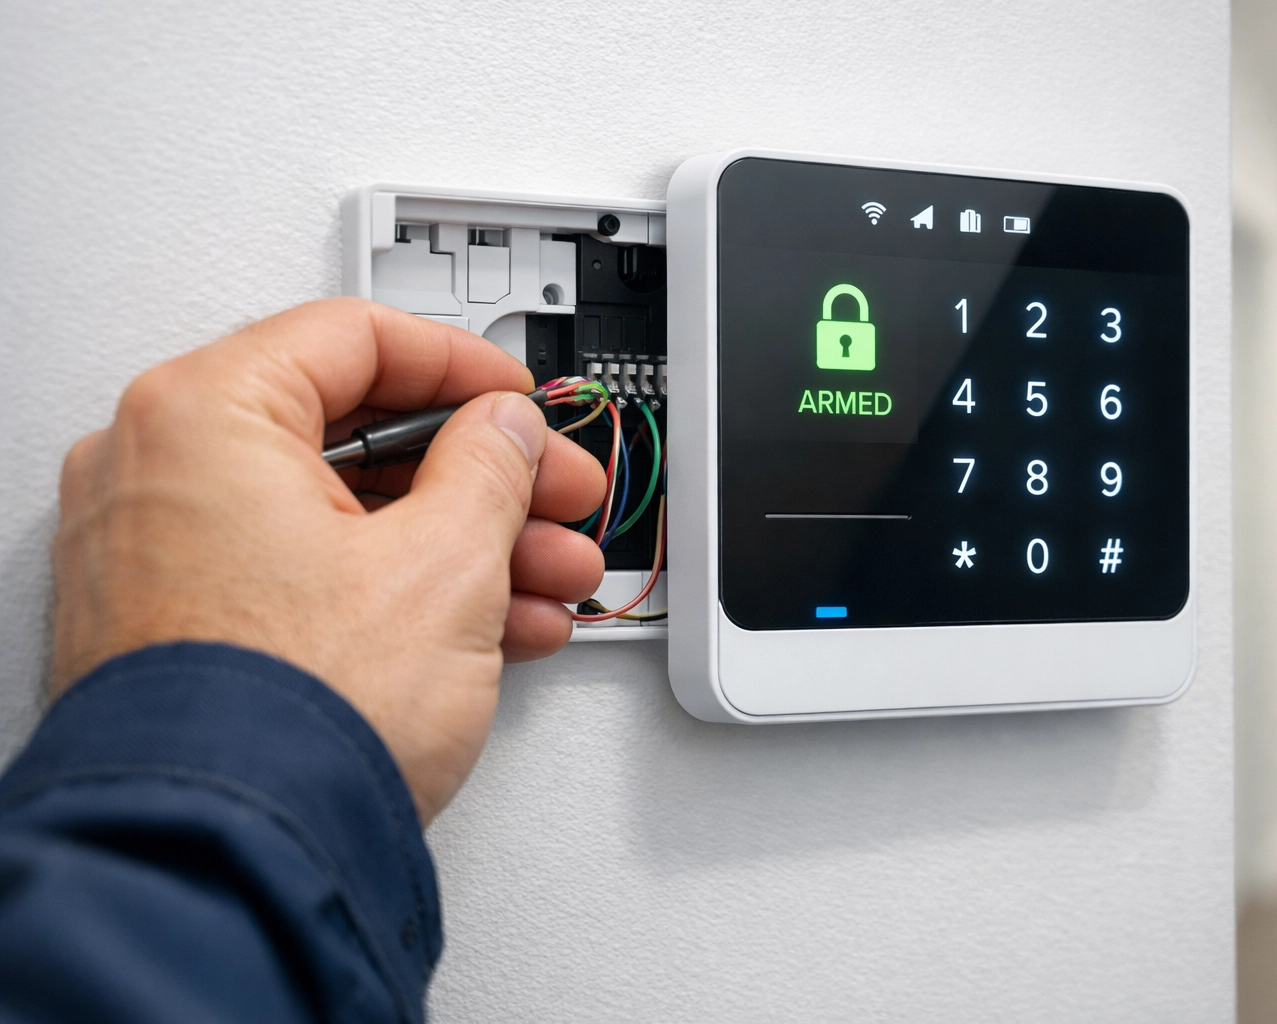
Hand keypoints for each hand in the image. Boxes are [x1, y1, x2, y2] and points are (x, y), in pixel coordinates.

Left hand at [49, 299, 607, 822]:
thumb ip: (490, 467)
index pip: (356, 337)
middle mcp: (162, 475)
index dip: (466, 366)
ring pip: (348, 519)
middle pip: (359, 438)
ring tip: (551, 578)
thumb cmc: (292, 720)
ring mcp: (166, 559)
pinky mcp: (190, 632)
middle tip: (558, 497)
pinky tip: (497, 625)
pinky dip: (406, 595)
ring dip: (466, 546)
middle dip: (488, 479)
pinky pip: (314, 580)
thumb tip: (505, 432)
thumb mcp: (442, 565)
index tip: (522, 399)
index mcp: (202, 417)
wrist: (232, 866)